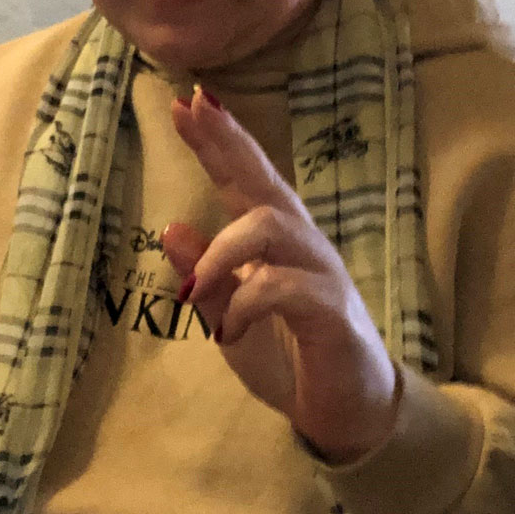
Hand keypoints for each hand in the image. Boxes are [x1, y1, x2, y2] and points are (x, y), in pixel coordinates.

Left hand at [163, 88, 399, 463]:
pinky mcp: (332, 311)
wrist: (345, 411)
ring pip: (270, 226)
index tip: (184, 102)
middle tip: (193, 108)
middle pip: (263, 181)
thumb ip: (206, 277)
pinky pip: (285, 287)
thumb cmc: (288, 357)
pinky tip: (228, 329)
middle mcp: (301, 244)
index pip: (243, 180)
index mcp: (274, 243)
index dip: (217, 141)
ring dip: (222, 252)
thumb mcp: (230, 317)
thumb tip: (169, 228)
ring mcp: (321, 273)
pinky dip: (246, 303)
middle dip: (227, 143)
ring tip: (194, 291)